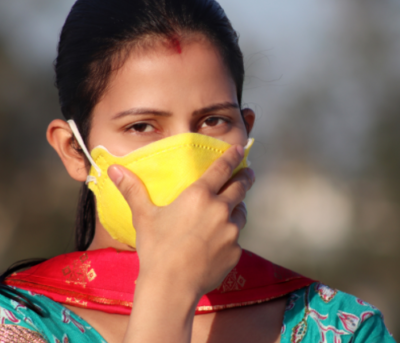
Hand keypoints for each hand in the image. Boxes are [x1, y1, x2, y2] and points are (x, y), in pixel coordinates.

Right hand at [108, 144, 254, 297]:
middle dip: (246, 178)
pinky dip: (230, 237)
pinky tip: (216, 244)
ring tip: (228, 212)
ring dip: (237, 209)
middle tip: (248, 173)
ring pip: (241, 213)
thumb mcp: (144, 216)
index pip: (222, 169)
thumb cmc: (156, 249)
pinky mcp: (236, 251)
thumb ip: (132, 190)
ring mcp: (231, 231)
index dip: (232, 156)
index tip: (240, 149)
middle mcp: (220, 209)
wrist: (171, 287)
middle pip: (240, 187)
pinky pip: (237, 239)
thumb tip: (114, 169)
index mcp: (199, 196)